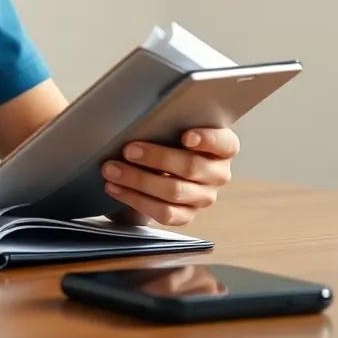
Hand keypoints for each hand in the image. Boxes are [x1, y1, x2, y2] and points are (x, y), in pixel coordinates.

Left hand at [101, 127, 238, 225]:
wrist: (160, 168)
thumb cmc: (168, 140)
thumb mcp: (173, 128)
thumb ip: (167, 124)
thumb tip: (137, 121)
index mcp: (222, 148)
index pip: (225, 143)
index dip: (207, 140)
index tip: (186, 136)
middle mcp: (217, 174)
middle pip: (191, 167)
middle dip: (156, 158)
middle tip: (128, 150)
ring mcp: (203, 197)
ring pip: (174, 192)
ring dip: (138, 180)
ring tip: (112, 170)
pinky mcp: (187, 215)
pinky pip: (164, 213)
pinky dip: (135, 200)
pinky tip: (115, 188)